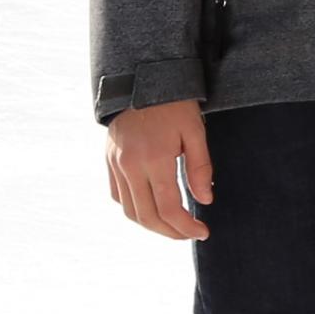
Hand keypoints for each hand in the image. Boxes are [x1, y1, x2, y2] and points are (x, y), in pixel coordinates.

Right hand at [105, 100, 211, 239]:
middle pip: (147, 216)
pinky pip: (117, 195)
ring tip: (173, 225)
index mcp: (154, 158)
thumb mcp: (195, 131)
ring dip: (152, 224)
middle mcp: (130, 166)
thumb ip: (200, 168)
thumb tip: (205, 201)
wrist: (141, 79)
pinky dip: (134, 208)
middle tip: (190, 233)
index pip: (169, 208)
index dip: (187, 227)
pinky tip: (152, 207)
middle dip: (171, 232)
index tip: (203, 232)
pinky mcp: (109, 161)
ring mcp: (116, 164)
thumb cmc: (174, 104)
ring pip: (129, 210)